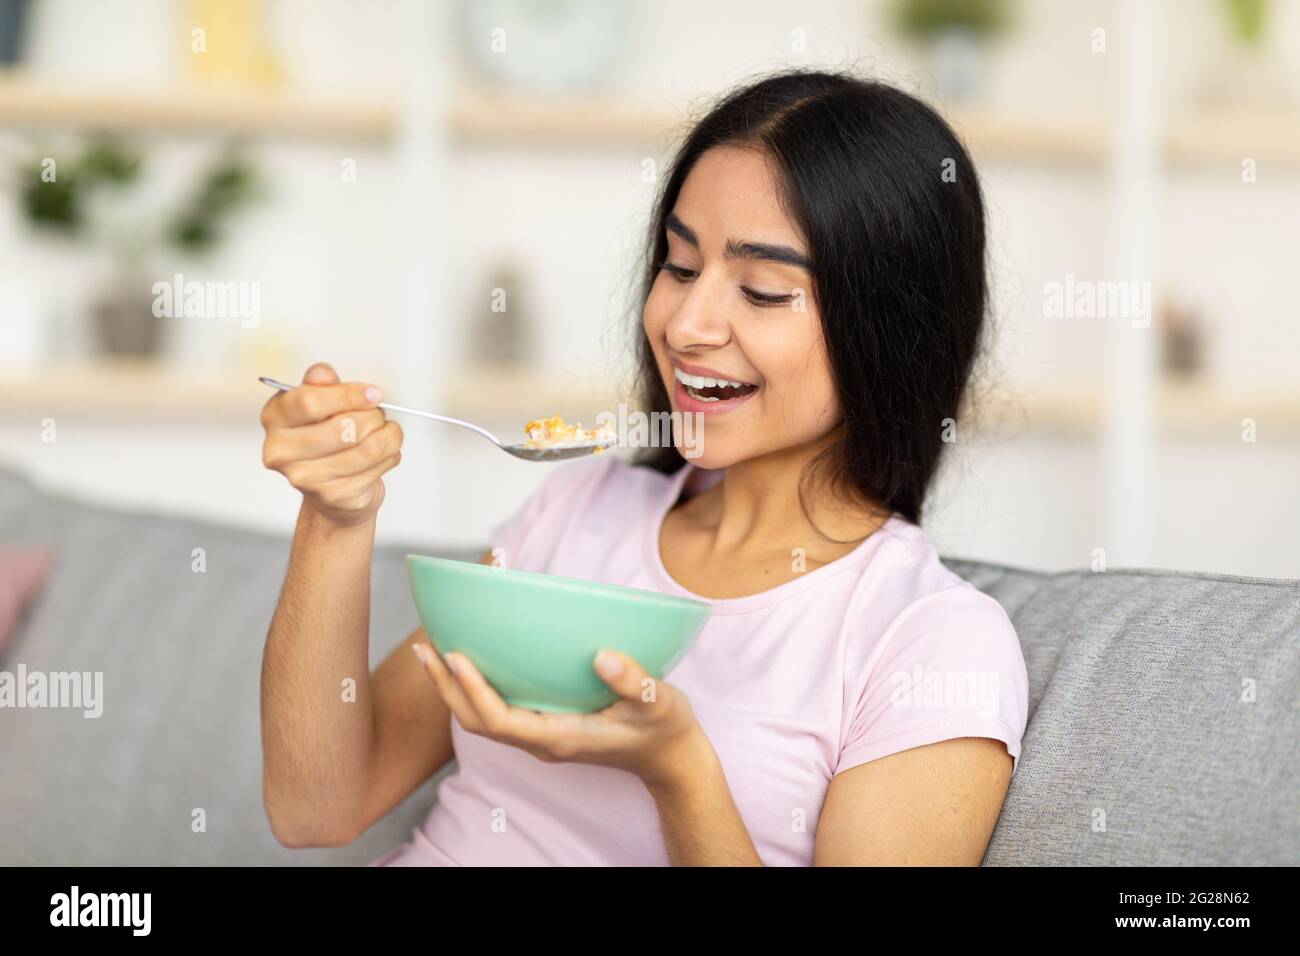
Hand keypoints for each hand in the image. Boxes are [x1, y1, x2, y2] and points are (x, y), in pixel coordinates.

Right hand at [260, 362, 402, 526]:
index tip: (374, 394)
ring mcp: (304, 478)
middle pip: (343, 428)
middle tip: (378, 415)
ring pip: (367, 449)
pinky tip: (382, 455)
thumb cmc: (326, 436)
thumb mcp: (321, 402)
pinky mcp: (332, 496)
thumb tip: (322, 374)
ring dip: (387, 437)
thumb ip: (322, 383)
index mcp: (275, 417)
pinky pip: (376, 468)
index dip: (349, 395)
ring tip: (385, 433)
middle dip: (373, 417)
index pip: (310, 401)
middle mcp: (281, 451)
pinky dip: (389, 457)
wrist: (330, 489)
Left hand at [413, 643, 707, 790]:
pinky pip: (499, 712)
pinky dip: (477, 688)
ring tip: (435, 651)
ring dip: (455, 689)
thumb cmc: (663, 730)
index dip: (472, 690)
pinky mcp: (546, 726)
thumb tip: (603, 656)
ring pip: (483, 719)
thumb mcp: (659, 703)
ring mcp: (542, 735)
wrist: (669, 758)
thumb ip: (634, 682)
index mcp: (560, 737)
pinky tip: (474, 661)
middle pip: (477, 722)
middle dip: (447, 687)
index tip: (455, 656)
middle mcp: (542, 740)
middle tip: (426, 647)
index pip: (499, 720)